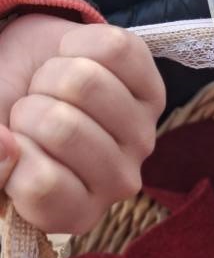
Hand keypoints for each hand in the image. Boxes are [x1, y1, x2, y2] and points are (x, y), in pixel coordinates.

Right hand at [0, 15, 164, 232]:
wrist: (29, 74)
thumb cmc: (6, 123)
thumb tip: (7, 144)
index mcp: (71, 213)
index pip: (41, 184)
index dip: (13, 148)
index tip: (14, 142)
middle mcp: (117, 185)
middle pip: (64, 128)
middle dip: (30, 107)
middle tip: (34, 111)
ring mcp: (141, 139)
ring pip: (87, 83)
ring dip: (52, 74)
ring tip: (52, 89)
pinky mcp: (155, 92)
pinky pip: (113, 51)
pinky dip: (78, 44)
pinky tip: (75, 62)